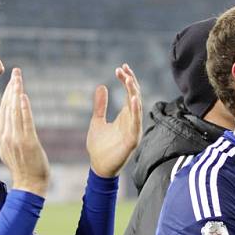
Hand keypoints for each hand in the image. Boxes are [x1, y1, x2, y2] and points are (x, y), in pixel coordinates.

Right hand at [0, 68, 49, 196]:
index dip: (6, 93)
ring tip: (19, 78)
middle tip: (16, 72)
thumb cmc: (20, 166)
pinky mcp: (28, 142)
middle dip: (12, 88)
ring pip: (15, 112)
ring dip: (17, 94)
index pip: (3, 109)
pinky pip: (25, 122)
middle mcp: (7, 135)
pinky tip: (23, 96)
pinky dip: (24, 108)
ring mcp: (16, 138)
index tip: (10, 80)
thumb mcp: (4, 147)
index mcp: (1, 135)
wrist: (29, 184)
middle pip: (8, 107)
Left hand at [86, 63, 142, 177]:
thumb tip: (102, 86)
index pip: (129, 93)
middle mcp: (132, 121)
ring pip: (137, 108)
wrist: (98, 167)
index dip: (127, 80)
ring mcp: (133, 130)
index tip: (121, 67)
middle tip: (123, 69)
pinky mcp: (132, 140)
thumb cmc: (99, 146)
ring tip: (129, 80)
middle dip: (130, 83)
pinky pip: (136, 123)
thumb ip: (100, 105)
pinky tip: (132, 99)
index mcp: (125, 116)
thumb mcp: (97, 121)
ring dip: (134, 93)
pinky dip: (135, 111)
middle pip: (135, 97)